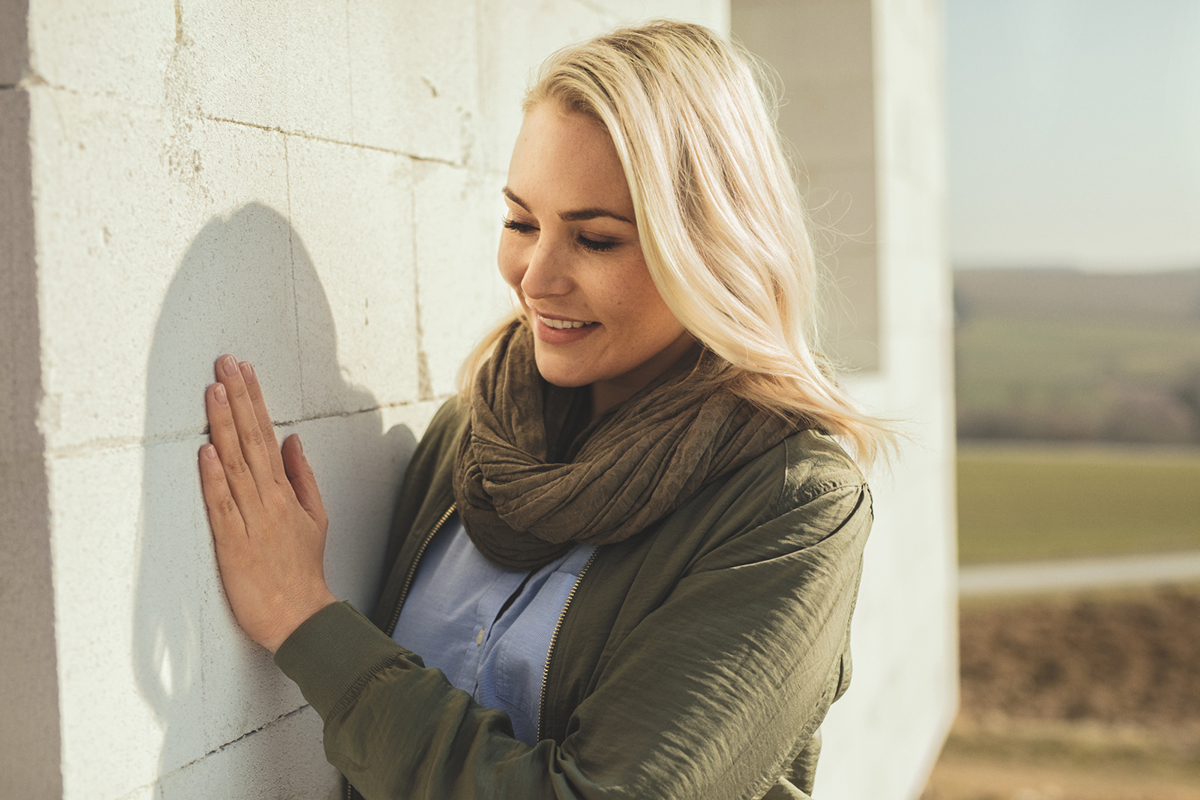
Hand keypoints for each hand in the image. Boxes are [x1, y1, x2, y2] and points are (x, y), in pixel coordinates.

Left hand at [199, 355, 336, 652]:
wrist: (299, 616)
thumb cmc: (303, 570)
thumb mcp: (315, 517)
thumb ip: (302, 476)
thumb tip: (293, 440)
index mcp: (285, 492)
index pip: (267, 435)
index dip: (255, 401)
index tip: (245, 370)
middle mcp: (268, 500)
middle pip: (251, 440)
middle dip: (238, 398)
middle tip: (226, 364)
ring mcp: (251, 520)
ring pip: (235, 464)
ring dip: (223, 426)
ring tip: (214, 391)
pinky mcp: (232, 543)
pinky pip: (221, 505)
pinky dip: (214, 478)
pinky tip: (206, 452)